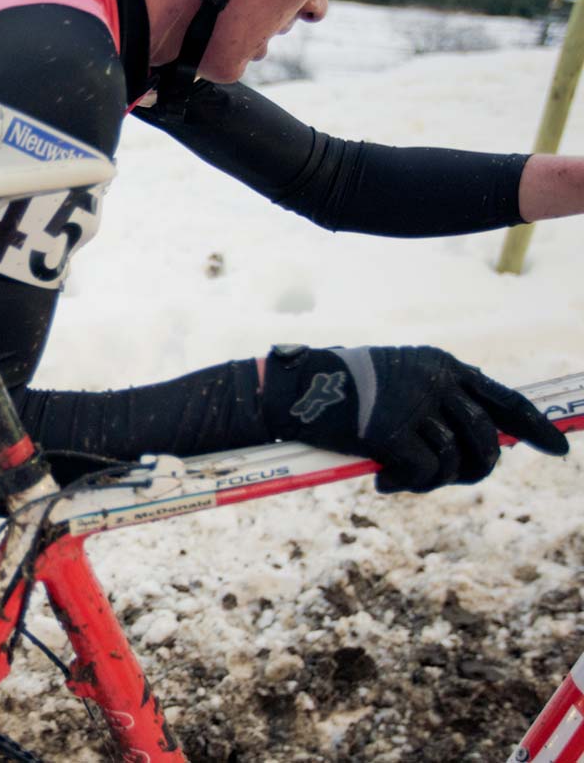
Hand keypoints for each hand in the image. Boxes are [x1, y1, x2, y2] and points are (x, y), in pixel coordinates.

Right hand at [260, 345, 568, 492]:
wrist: (292, 390)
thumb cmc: (337, 388)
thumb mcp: (394, 379)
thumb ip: (433, 400)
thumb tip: (477, 442)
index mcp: (440, 364)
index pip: (503, 398)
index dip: (535, 426)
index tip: (558, 449)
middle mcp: (434, 382)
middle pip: (487, 438)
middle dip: (479, 468)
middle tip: (456, 479)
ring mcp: (413, 407)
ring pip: (455, 462)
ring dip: (434, 481)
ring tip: (403, 478)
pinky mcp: (390, 433)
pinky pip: (423, 474)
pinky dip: (406, 484)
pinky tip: (382, 481)